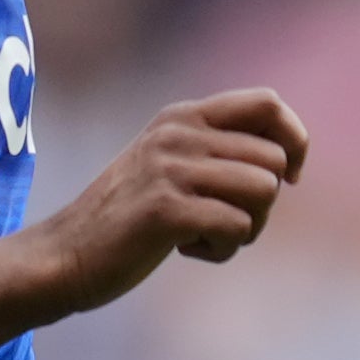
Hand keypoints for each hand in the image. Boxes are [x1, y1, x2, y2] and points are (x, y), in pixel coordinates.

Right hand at [20, 89, 310, 322]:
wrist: (64, 255)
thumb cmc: (127, 219)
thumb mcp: (168, 165)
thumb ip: (214, 149)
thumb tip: (289, 157)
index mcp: (182, 116)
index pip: (269, 104)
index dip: (294, 141)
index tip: (289, 178)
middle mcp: (178, 133)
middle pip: (274, 160)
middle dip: (264, 204)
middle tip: (223, 223)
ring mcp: (170, 169)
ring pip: (264, 192)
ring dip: (246, 228)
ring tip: (204, 235)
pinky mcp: (166, 210)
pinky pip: (237, 227)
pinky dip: (222, 250)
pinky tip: (186, 250)